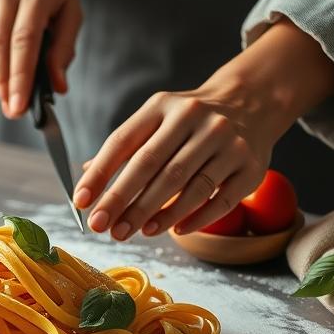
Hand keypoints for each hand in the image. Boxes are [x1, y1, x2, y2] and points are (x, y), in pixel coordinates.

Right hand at [0, 0, 80, 117]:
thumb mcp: (70, 5)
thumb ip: (65, 45)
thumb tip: (57, 85)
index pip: (25, 40)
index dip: (21, 76)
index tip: (20, 106)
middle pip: (0, 47)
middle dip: (6, 85)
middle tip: (14, 112)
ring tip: (10, 97)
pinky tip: (2, 70)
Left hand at [75, 89, 271, 238]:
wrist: (252, 102)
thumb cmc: (191, 120)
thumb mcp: (156, 118)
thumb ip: (124, 146)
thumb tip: (87, 174)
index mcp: (162, 106)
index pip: (123, 141)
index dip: (100, 174)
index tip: (81, 201)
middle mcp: (195, 119)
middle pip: (152, 166)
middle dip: (123, 201)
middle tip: (102, 227)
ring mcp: (227, 142)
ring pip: (187, 185)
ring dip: (158, 213)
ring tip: (136, 231)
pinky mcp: (251, 166)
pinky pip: (221, 199)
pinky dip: (197, 218)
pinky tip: (175, 230)